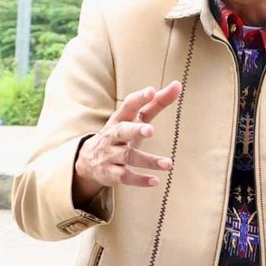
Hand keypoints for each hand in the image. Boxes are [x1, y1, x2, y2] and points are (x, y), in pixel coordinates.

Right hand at [72, 82, 181, 202]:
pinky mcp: (111, 173)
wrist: (88, 160)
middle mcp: (113, 135)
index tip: (151, 91)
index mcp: (120, 119)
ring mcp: (110, 155)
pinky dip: (140, 180)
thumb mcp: (135, 119)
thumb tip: (177, 85)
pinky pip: (125, 176)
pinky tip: (155, 181)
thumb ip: (156, 103)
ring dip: (148, 160)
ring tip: (168, 163)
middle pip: (122, 131)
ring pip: (127, 156)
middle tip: (150, 130)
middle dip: (135, 130)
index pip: (128, 106)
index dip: (139, 98)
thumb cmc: (120, 134)